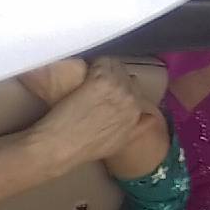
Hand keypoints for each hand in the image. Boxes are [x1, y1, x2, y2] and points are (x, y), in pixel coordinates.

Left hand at [27, 57, 142, 172]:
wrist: (61, 145)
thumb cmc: (85, 147)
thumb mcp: (119, 141)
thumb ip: (136, 127)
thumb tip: (148, 117)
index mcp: (137, 113)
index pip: (136, 88)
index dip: (119, 87)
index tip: (106, 89)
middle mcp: (132, 99)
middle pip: (126, 76)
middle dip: (112, 76)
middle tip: (94, 83)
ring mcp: (118, 88)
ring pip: (115, 66)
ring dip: (102, 68)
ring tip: (87, 77)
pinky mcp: (101, 80)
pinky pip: (102, 61)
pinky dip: (92, 64)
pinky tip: (82, 74)